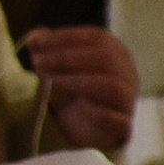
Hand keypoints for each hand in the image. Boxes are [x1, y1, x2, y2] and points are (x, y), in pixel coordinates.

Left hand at [24, 26, 136, 154]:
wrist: (84, 127)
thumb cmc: (71, 90)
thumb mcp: (55, 66)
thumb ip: (46, 48)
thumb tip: (35, 37)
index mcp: (115, 52)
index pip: (96, 37)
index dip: (65, 37)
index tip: (36, 43)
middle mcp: (128, 72)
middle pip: (105, 58)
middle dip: (67, 58)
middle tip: (38, 63)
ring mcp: (128, 99)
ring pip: (111, 86)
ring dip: (78, 82)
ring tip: (52, 83)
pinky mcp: (125, 125)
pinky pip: (119, 119)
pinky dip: (100, 114)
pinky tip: (79, 108)